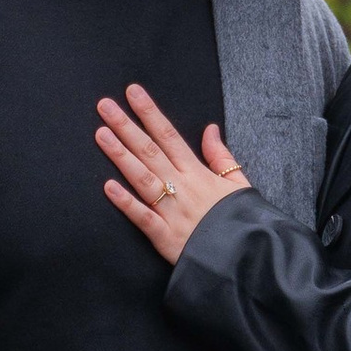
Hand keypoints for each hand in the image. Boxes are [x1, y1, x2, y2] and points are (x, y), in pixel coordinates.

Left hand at [96, 85, 252, 266]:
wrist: (249, 257)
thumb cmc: (243, 220)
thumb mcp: (238, 183)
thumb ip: (221, 156)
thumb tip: (210, 129)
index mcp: (197, 173)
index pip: (169, 136)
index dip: (149, 113)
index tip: (132, 92)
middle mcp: (182, 187)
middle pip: (150, 151)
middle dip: (126, 126)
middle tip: (104, 105)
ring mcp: (172, 212)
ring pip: (143, 178)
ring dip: (120, 156)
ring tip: (100, 134)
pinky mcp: (167, 238)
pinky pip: (144, 218)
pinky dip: (126, 203)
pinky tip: (108, 187)